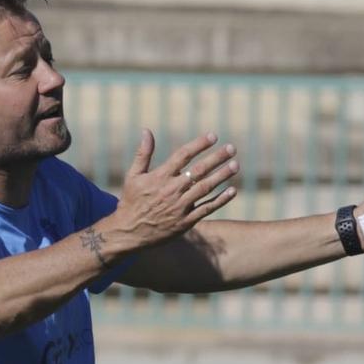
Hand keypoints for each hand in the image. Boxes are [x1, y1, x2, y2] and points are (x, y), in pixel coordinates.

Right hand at [111, 130, 238, 246]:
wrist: (128, 232)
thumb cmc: (131, 201)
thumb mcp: (133, 176)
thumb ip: (143, 154)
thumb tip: (147, 131)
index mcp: (160, 177)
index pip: (183, 156)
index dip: (199, 145)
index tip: (213, 136)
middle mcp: (172, 190)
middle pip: (199, 170)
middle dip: (217, 158)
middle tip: (231, 148)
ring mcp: (180, 207)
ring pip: (205, 188)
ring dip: (222, 176)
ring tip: (235, 165)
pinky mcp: (185, 221)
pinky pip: (206, 208)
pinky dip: (220, 200)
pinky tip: (232, 190)